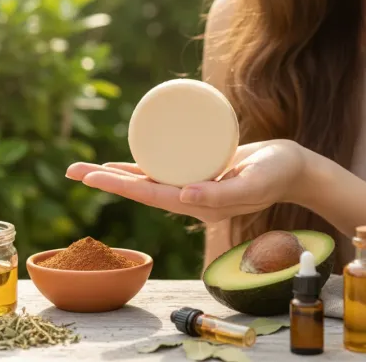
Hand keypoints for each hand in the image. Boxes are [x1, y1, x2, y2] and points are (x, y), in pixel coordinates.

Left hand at [65, 139, 314, 223]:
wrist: (293, 167)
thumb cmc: (278, 174)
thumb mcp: (254, 183)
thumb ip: (223, 193)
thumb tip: (183, 196)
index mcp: (198, 205)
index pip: (150, 196)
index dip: (118, 187)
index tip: (89, 178)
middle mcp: (190, 197)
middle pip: (140, 189)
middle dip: (105, 181)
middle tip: (72, 170)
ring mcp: (193, 185)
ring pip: (148, 179)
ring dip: (117, 175)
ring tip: (87, 168)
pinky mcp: (198, 170)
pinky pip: (163, 169)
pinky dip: (142, 165)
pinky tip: (126, 161)